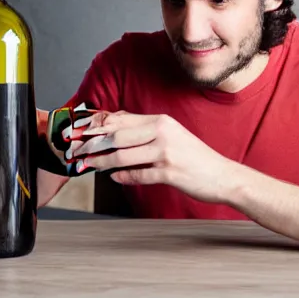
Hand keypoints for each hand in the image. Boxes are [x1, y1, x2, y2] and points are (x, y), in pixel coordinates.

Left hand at [71, 111, 233, 203]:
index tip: (79, 131)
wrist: (222, 174)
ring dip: (101, 162)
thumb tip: (114, 126)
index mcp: (161, 121)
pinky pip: (139, 174)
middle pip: (117, 136)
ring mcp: (166, 152)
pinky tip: (113, 177)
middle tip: (75, 150)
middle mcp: (162, 132)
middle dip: (92, 144)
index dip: (97, 126)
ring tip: (88, 165)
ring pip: (123, 155)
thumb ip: (145, 129)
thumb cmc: (194, 155)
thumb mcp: (171, 134)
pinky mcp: (169, 172)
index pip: (121, 120)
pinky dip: (123, 176)